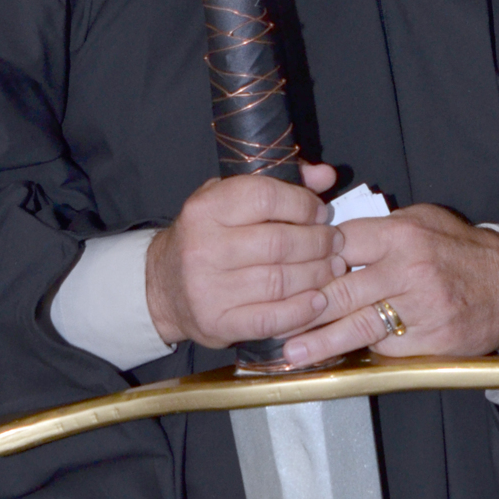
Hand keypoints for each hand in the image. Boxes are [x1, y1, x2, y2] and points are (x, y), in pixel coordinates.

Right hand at [145, 162, 343, 347]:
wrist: (163, 287)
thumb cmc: (206, 238)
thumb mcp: (229, 201)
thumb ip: (279, 183)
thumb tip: (327, 175)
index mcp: (205, 209)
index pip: (265, 197)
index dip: (302, 204)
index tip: (320, 212)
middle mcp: (202, 248)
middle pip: (279, 242)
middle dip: (319, 242)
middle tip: (335, 243)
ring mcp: (208, 289)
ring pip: (280, 281)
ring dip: (317, 274)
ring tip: (333, 267)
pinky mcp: (218, 323)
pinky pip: (271, 319)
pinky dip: (302, 310)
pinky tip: (318, 300)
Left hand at [280, 205, 498, 365]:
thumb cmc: (459, 249)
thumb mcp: (423, 220)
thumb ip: (379, 228)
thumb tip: (332, 235)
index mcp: (402, 235)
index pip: (341, 243)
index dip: (312, 258)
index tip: (288, 270)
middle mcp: (409, 271)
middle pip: (341, 289)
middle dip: (305, 307)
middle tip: (272, 320)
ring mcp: (420, 309)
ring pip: (358, 325)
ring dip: (321, 341)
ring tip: (292, 353)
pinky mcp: (429, 340)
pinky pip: (386, 346)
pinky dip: (362, 350)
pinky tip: (338, 357)